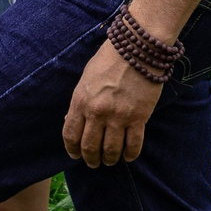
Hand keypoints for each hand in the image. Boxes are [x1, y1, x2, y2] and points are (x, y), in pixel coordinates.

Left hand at [63, 40, 163, 166]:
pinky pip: (133, 144)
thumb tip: (74, 121)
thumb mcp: (86, 78)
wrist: (137, 48)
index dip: (72, 149)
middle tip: (94, 162)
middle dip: (90, 158)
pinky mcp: (139, 117)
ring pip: (111, 150)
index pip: (71, 135)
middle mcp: (97, 112)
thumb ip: (80, 101)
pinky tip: (129, 156)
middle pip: (90, 146)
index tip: (75, 155)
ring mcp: (119, 116)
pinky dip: (130, 154)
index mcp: (81, 101)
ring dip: (109, 159)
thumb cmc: (110, 59)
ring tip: (110, 161)